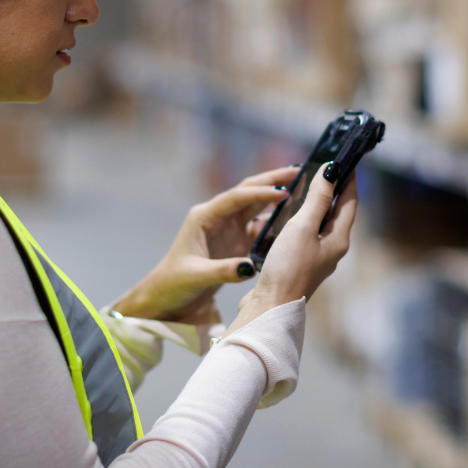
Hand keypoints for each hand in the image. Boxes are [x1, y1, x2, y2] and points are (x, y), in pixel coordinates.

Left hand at [110, 166, 298, 322]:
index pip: (235, 198)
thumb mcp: (196, 276)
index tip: (283, 191)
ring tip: (302, 186)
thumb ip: (223, 271)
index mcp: (204, 217)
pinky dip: (274, 220)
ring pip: (255, 205)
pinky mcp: (235, 240)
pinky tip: (293, 218)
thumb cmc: (174, 283)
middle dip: (271, 180)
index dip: (259, 193)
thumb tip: (251, 266)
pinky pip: (258, 226)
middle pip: (247, 192)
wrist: (166, 296)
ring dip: (275, 196)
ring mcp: (227, 228)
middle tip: (298, 170)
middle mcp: (217, 217)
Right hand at [224, 162, 357, 336]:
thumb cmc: (288, 268)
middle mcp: (331, 249)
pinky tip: (288, 215)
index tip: (346, 159)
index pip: (349, 202)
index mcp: (338, 240)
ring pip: (320, 224)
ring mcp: (315, 258)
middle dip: (333, 189)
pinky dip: (301, 219)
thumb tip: (331, 171)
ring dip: (316, 204)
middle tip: (325, 167)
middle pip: (337, 212)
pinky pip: (305, 234)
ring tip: (307, 186)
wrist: (271, 308)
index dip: (349, 179)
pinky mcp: (299, 264)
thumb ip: (318, 199)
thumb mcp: (303, 228)